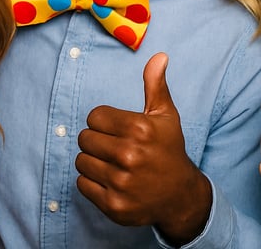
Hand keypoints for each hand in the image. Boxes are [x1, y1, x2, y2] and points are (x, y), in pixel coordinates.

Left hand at [75, 53, 210, 243]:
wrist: (179, 195)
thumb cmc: (169, 150)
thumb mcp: (165, 116)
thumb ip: (156, 85)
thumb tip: (159, 56)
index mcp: (139, 129)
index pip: (94, 117)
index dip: (103, 122)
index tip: (117, 129)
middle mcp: (129, 155)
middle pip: (85, 138)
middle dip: (96, 141)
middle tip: (113, 147)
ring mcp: (121, 182)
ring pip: (81, 162)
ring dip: (92, 161)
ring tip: (112, 163)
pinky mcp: (113, 205)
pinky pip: (82, 185)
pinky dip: (92, 182)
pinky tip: (110, 180)